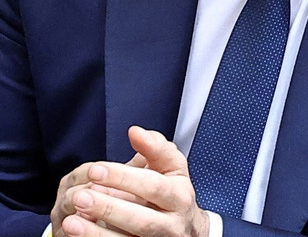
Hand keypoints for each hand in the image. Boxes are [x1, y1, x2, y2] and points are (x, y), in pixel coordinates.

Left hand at [55, 126, 209, 236]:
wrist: (186, 231)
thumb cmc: (172, 193)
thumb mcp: (173, 169)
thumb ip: (156, 148)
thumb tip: (136, 132)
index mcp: (180, 197)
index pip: (154, 187)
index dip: (125, 178)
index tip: (95, 169)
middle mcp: (172, 225)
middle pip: (142, 220)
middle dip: (110, 208)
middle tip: (80, 197)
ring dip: (97, 234)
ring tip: (71, 221)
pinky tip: (77, 236)